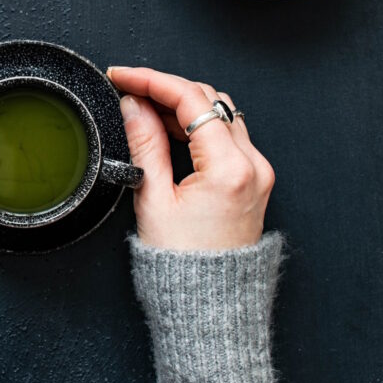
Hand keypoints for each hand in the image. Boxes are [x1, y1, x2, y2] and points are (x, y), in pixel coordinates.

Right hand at [107, 67, 274, 250]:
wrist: (209, 305)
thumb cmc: (183, 266)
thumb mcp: (153, 200)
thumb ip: (145, 144)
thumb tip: (134, 105)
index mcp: (230, 169)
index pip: (191, 101)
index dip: (152, 80)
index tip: (125, 77)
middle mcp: (253, 166)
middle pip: (210, 101)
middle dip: (167, 89)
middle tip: (131, 91)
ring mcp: (257, 172)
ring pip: (221, 114)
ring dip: (183, 105)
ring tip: (146, 109)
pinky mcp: (253, 180)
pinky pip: (228, 135)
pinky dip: (198, 125)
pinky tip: (170, 128)